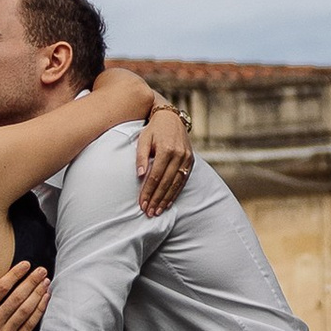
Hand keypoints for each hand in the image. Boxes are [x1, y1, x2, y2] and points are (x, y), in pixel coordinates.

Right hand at [0, 257, 47, 330]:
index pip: (0, 289)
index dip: (15, 275)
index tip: (26, 264)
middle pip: (17, 297)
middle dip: (31, 282)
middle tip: (42, 270)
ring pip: (25, 310)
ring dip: (38, 294)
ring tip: (46, 282)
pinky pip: (29, 325)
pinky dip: (39, 311)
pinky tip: (45, 299)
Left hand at [135, 97, 194, 216]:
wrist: (171, 117)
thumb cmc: (153, 129)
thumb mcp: (143, 139)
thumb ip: (141, 157)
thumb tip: (140, 176)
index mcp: (166, 149)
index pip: (155, 176)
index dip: (148, 191)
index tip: (142, 203)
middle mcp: (179, 155)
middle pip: (166, 182)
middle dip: (156, 199)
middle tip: (149, 212)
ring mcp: (186, 158)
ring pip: (176, 184)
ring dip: (166, 199)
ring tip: (157, 211)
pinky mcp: (190, 160)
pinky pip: (183, 180)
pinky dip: (175, 193)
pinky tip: (168, 202)